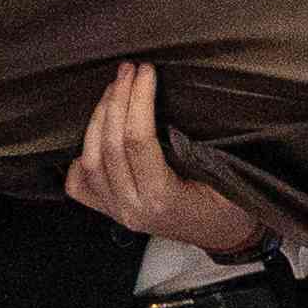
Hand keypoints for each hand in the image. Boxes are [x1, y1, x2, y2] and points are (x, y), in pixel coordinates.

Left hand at [67, 63, 270, 255]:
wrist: (224, 237)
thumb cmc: (229, 205)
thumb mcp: (225, 176)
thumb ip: (198, 149)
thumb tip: (177, 101)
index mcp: (162, 199)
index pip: (138, 141)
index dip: (139, 100)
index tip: (147, 72)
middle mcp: (132, 208)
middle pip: (110, 145)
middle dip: (117, 100)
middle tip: (128, 70)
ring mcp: (117, 212)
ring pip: (90, 160)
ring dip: (98, 118)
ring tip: (113, 89)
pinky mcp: (110, 212)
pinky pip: (80, 184)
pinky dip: (78, 156)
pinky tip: (94, 132)